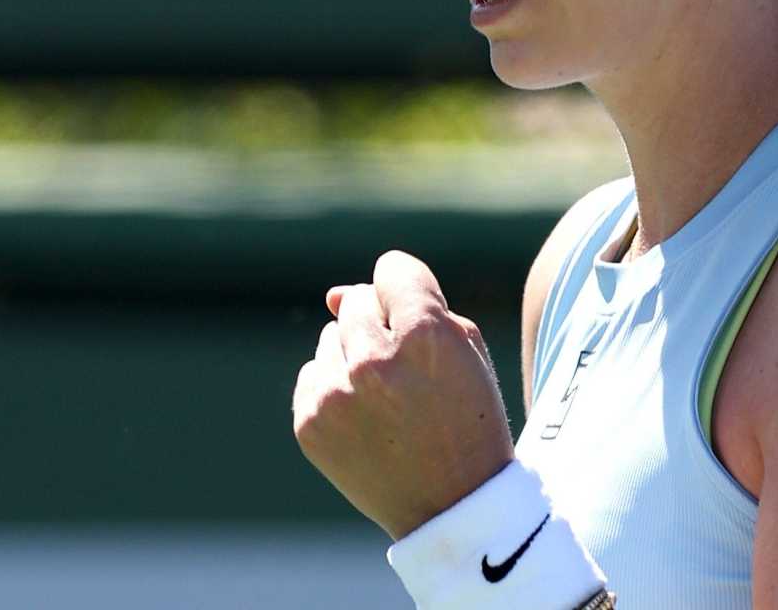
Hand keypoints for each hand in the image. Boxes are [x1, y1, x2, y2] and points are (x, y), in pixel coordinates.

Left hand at [291, 248, 514, 539]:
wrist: (454, 508)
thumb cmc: (468, 421)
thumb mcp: (465, 352)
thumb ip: (411, 301)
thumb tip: (331, 294)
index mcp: (426, 336)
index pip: (393, 269)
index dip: (409, 293)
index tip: (419, 324)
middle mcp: (374, 362)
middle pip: (355, 300)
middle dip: (379, 324)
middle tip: (407, 371)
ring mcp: (336, 395)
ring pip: (330, 337)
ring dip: (354, 357)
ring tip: (388, 401)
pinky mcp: (310, 424)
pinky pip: (311, 375)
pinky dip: (334, 390)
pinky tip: (366, 420)